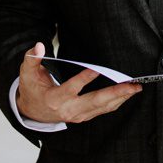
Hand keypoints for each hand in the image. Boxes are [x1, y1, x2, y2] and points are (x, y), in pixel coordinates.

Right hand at [16, 42, 141, 124]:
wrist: (32, 112)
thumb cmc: (32, 89)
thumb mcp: (27, 74)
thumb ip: (32, 58)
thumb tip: (39, 45)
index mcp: (55, 99)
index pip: (72, 88)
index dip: (84, 78)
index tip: (97, 69)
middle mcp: (69, 109)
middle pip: (95, 101)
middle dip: (115, 93)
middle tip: (132, 85)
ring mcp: (78, 115)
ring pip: (102, 107)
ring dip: (121, 98)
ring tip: (135, 88)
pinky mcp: (84, 116)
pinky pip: (103, 110)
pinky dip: (116, 102)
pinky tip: (127, 94)